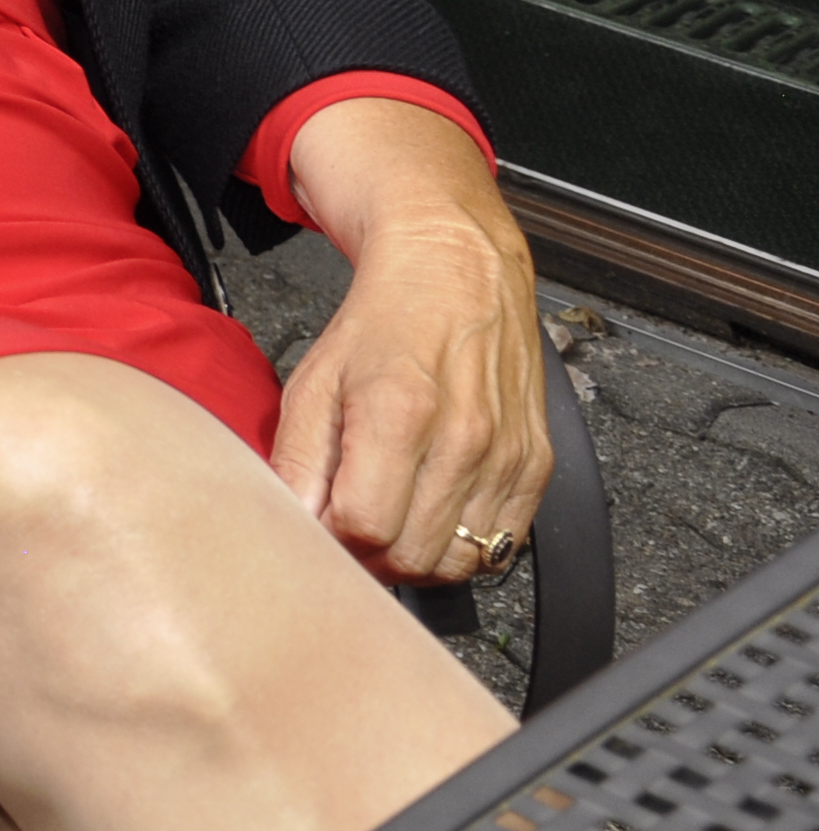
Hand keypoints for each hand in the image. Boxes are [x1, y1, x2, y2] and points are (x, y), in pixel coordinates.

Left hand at [272, 100, 550, 584]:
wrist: (454, 270)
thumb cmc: (381, 322)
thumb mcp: (313, 381)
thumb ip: (298, 459)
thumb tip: (295, 525)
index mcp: (400, 414)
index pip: (363, 528)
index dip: (332, 540)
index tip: (320, 526)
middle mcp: (464, 440)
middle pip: (412, 556)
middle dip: (371, 556)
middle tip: (350, 527)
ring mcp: (507, 455)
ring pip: (460, 561)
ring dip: (418, 558)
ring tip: (392, 520)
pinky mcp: (536, 464)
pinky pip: (504, 545)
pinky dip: (466, 546)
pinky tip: (435, 515)